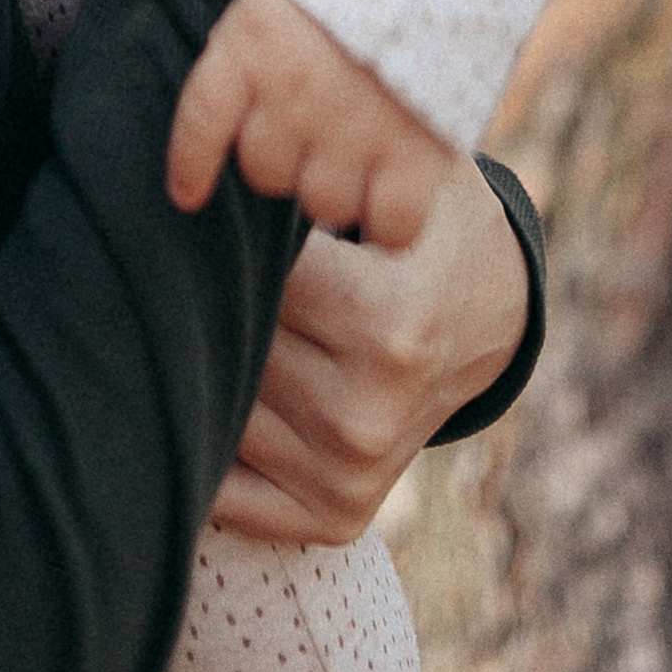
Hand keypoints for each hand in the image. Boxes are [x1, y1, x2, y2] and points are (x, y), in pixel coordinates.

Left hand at [166, 0, 458, 253]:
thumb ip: (260, 41)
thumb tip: (240, 100)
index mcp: (253, 42)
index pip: (201, 120)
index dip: (191, 164)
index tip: (188, 193)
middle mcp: (292, 95)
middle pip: (266, 171)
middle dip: (288, 158)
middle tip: (321, 129)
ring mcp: (352, 131)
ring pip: (323, 203)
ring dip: (339, 185)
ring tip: (365, 151)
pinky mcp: (414, 156)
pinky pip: (390, 227)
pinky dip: (390, 222)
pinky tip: (396, 199)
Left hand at [212, 158, 533, 546]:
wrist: (490, 316)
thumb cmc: (430, 223)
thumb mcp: (405, 172)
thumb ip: (329, 157)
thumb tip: (228, 153)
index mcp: (391, 323)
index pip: (259, 278)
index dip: (228, 238)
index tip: (211, 213)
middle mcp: (368, 413)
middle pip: (233, 343)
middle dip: (206, 298)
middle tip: (182, 263)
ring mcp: (349, 477)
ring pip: (219, 407)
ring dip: (199, 362)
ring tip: (196, 317)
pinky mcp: (334, 519)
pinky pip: (226, 487)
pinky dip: (207, 439)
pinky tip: (205, 388)